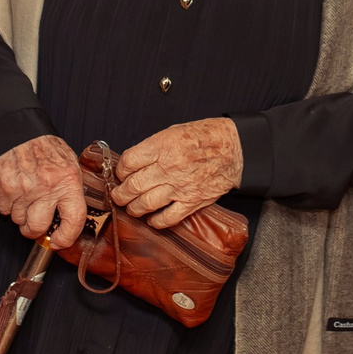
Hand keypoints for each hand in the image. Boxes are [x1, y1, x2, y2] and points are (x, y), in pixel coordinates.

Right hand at [0, 135, 87, 249]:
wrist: (18, 129)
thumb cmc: (43, 146)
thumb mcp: (69, 163)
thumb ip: (71, 189)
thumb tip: (72, 214)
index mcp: (68, 181)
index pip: (74, 220)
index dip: (66, 238)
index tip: (58, 241)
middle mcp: (46, 187)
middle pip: (38, 227)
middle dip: (35, 230)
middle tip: (35, 223)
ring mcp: (23, 189)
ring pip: (19, 221)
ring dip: (21, 215)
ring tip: (25, 199)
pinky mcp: (4, 188)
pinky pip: (5, 211)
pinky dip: (8, 206)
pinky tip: (14, 191)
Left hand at [112, 119, 240, 228]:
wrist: (234, 149)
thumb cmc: (204, 138)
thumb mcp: (173, 132)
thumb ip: (152, 148)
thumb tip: (133, 163)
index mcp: (163, 146)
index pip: (128, 163)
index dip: (120, 170)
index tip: (121, 174)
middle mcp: (168, 167)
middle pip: (132, 186)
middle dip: (120, 194)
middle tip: (118, 195)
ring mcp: (180, 187)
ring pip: (145, 204)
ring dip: (133, 208)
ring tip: (132, 207)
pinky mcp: (191, 202)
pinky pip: (167, 218)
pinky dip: (156, 222)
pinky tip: (152, 218)